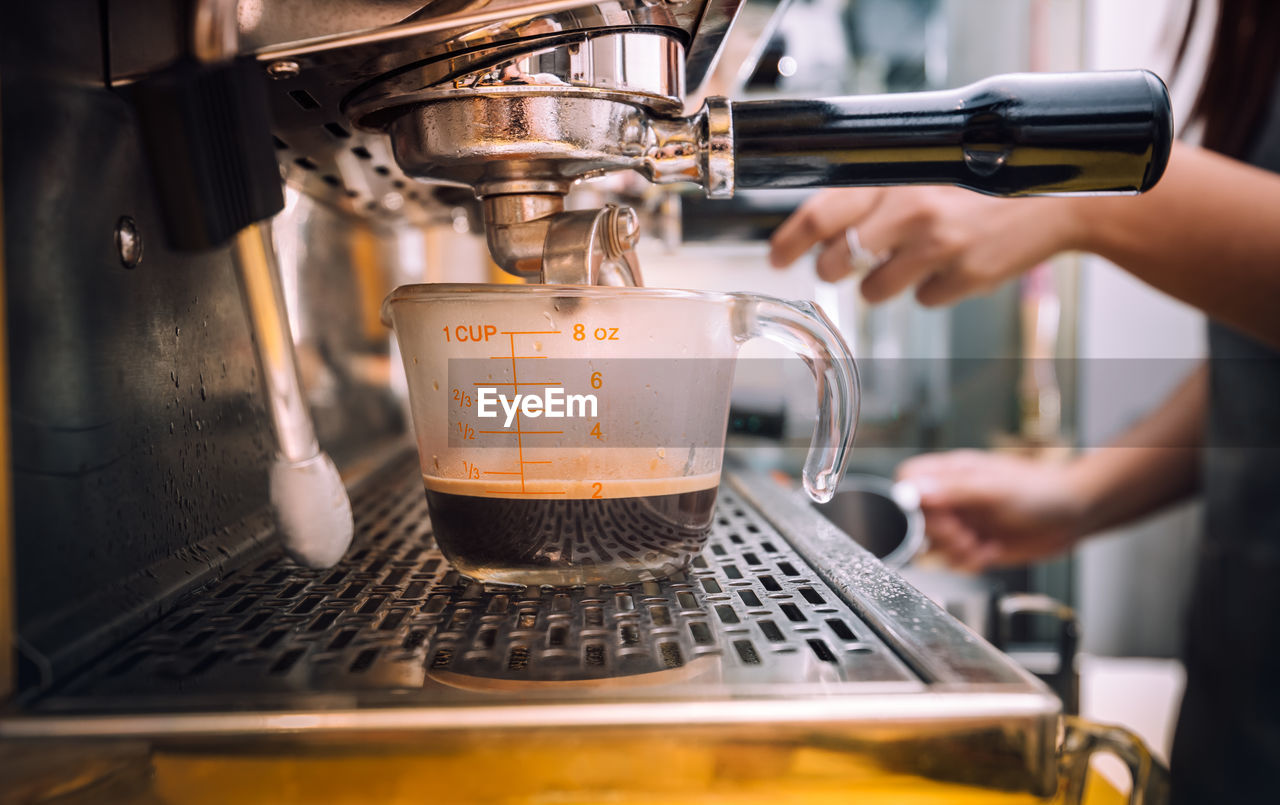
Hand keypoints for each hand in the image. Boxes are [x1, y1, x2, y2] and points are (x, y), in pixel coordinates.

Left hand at [768, 187, 1080, 305]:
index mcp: (896, 177)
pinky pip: (922, 299)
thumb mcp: (924, 169)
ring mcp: (938, 248)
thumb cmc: (982, 181)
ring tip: (916, 256)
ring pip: (873, 291)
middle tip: (843, 263)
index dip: (790, 241)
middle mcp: (912, 210)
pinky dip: (932, 288)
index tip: (777, 257)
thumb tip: (822, 224)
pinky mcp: (963, 279)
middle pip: (836, 262)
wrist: (1056, 198)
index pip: (821, 214)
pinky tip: (955, 263)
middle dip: (832, 269)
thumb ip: (876, 190)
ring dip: (884, 282)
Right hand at [896, 450, 1090, 571]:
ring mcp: (963, 520)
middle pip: (918, 519)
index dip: (912, 503)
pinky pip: (955, 559)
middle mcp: (953, 496)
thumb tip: (911, 491)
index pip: (907, 480)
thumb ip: (952, 491)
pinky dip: (972, 560)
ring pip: (934, 544)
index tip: (933, 518)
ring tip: (981, 543)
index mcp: (952, 473)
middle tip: (965, 535)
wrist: (1074, 516)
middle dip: (941, 534)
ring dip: (957, 551)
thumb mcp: (993, 490)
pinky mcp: (974, 543)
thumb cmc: (1041, 492)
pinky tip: (992, 550)